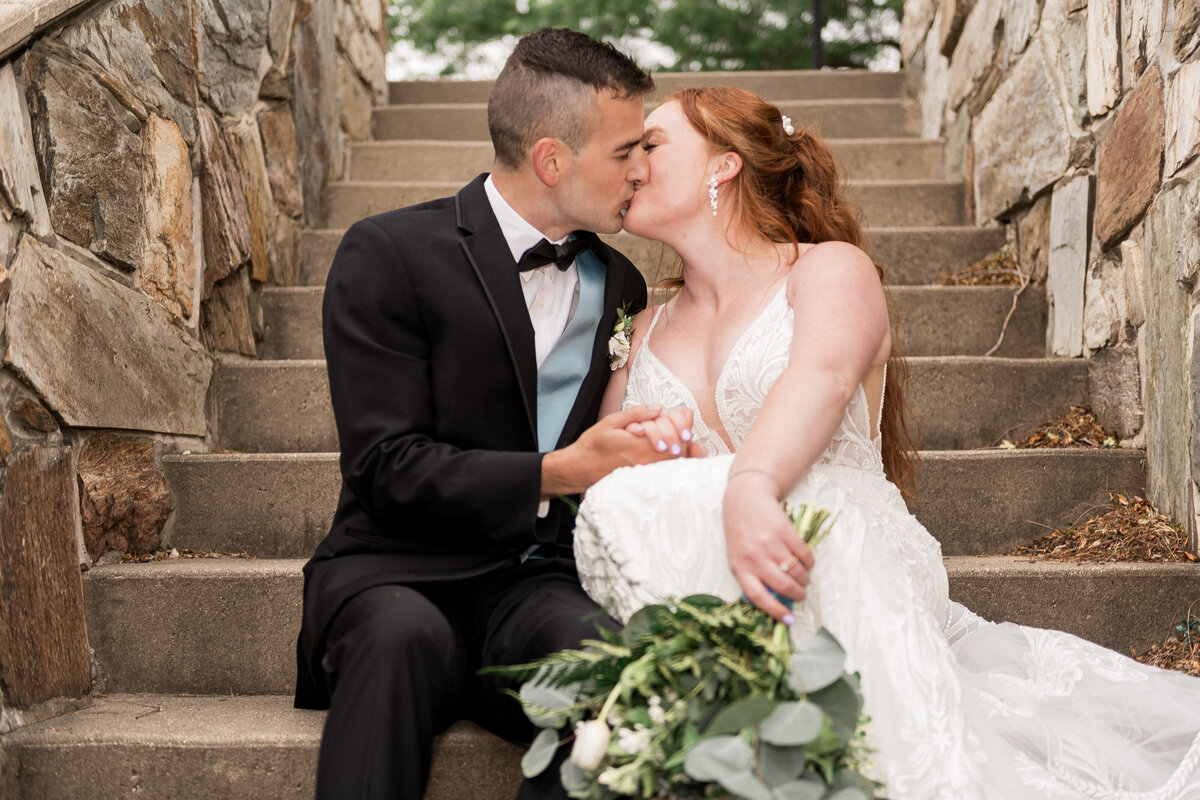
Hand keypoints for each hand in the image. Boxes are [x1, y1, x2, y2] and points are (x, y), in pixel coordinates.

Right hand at [541, 406, 688, 496]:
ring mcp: (646, 471)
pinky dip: (673, 456)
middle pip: (679, 450)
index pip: (674, 437)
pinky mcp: (644, 476)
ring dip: (681, 445)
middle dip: (684, 434)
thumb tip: (658, 408)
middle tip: (685, 423)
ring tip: (680, 433)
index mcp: (639, 445)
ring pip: (675, 461)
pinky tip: (670, 446)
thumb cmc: (593, 445)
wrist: (581, 469)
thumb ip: (636, 414)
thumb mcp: (611, 422)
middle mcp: (646, 461)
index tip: (684, 414)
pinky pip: (666, 468)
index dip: (683, 425)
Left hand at [722, 471, 813, 622]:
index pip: (758, 597)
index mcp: (739, 567)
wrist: (745, 498)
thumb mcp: (739, 556)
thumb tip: (777, 601)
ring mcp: (770, 544)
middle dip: (798, 594)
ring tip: (803, 577)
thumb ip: (752, 576)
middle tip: (802, 593)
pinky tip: (805, 561)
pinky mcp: (785, 531)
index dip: (776, 611)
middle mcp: (754, 557)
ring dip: (805, 578)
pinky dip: (809, 562)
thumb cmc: (741, 532)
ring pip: (796, 572)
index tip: (789, 620)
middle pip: (783, 586)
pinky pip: (804, 555)